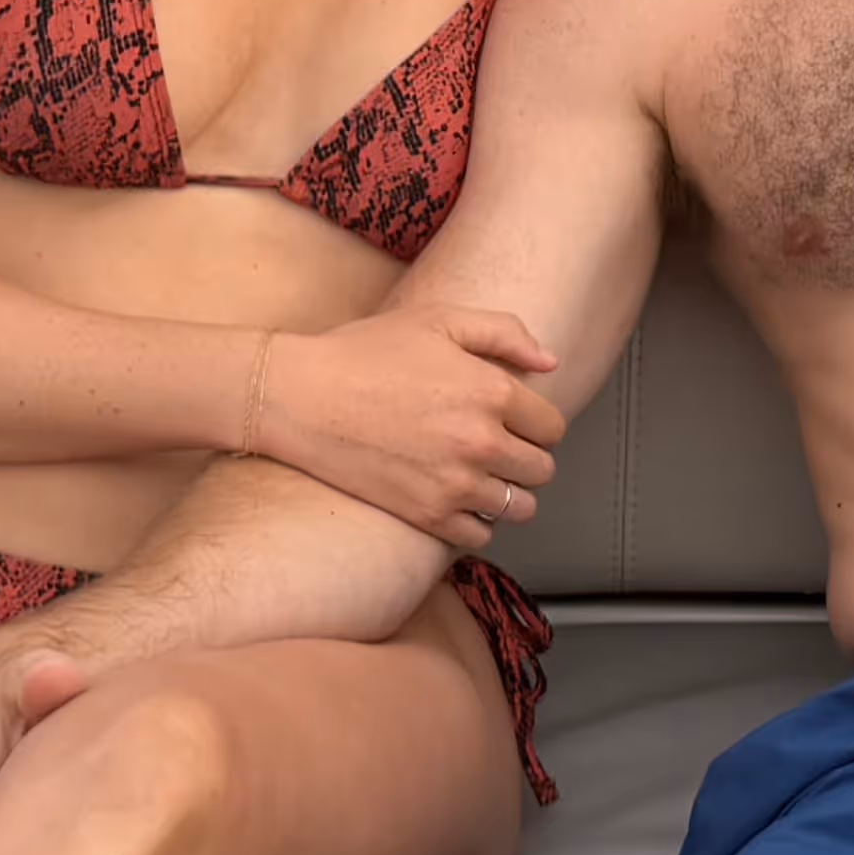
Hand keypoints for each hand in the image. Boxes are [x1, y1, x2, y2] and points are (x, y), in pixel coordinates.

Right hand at [235, 304, 565, 547]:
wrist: (301, 397)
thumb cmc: (365, 352)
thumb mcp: (439, 320)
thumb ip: (504, 333)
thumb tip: (549, 362)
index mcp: (491, 390)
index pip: (552, 426)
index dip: (537, 421)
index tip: (516, 420)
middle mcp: (481, 441)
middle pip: (542, 469)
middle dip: (526, 457)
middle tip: (499, 446)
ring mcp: (454, 484)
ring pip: (519, 507)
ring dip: (508, 493)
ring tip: (483, 475)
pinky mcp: (426, 515)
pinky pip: (481, 535)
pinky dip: (476, 520)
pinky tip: (456, 497)